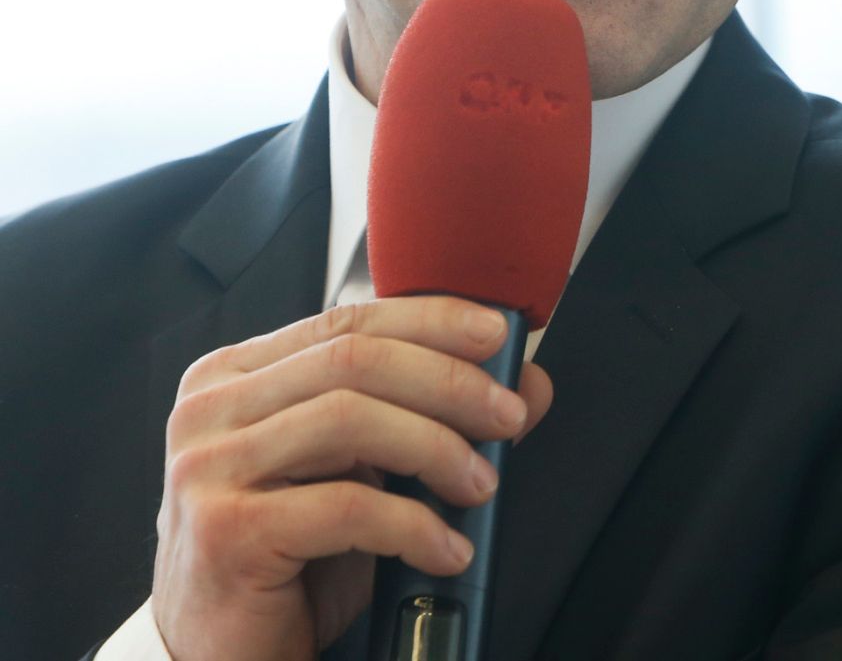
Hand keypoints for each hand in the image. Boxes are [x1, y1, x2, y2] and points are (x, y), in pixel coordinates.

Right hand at [150, 298, 552, 660]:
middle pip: (355, 361)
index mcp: (235, 376)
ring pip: (350, 419)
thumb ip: (430, 418)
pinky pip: (348, 507)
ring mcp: (208, 469)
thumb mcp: (364, 474)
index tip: (496, 335)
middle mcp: (209, 411)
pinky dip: (415, 525)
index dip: (431, 320)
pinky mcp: (226, 532)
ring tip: (481, 486)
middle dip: (449, 382)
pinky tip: (447, 550)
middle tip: (507, 416)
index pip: (347, 320)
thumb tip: (528, 382)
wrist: (224, 655)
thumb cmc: (290, 560)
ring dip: (437, 448)